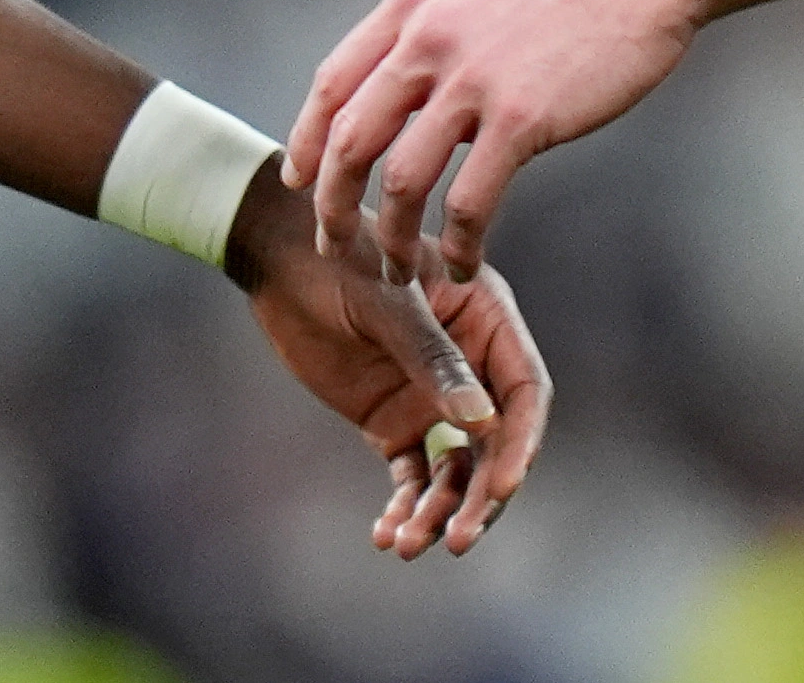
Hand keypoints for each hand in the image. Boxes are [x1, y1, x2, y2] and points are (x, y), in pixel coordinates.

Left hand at [221, 163, 551, 556]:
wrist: (279, 262)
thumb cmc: (340, 259)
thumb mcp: (387, 302)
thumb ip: (433, 359)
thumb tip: (484, 423)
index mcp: (486, 320)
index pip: (524, 392)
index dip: (520, 443)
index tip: (503, 487)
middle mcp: (470, 366)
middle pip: (496, 446)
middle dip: (481, 497)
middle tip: (459, 539)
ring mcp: (432, 399)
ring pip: (456, 471)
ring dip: (439, 512)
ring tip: (408, 543)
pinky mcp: (394, 423)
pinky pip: (413, 476)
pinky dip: (405, 507)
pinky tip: (386, 534)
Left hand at [285, 0, 704, 288]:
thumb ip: (429, 24)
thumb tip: (399, 75)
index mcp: (411, 4)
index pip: (332, 83)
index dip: (308, 141)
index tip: (301, 181)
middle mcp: (428, 38)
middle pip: (350, 139)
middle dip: (333, 205)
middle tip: (336, 245)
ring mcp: (473, 78)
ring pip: (400, 180)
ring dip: (390, 238)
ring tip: (399, 272)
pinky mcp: (522, 117)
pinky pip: (469, 200)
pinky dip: (456, 243)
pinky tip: (461, 261)